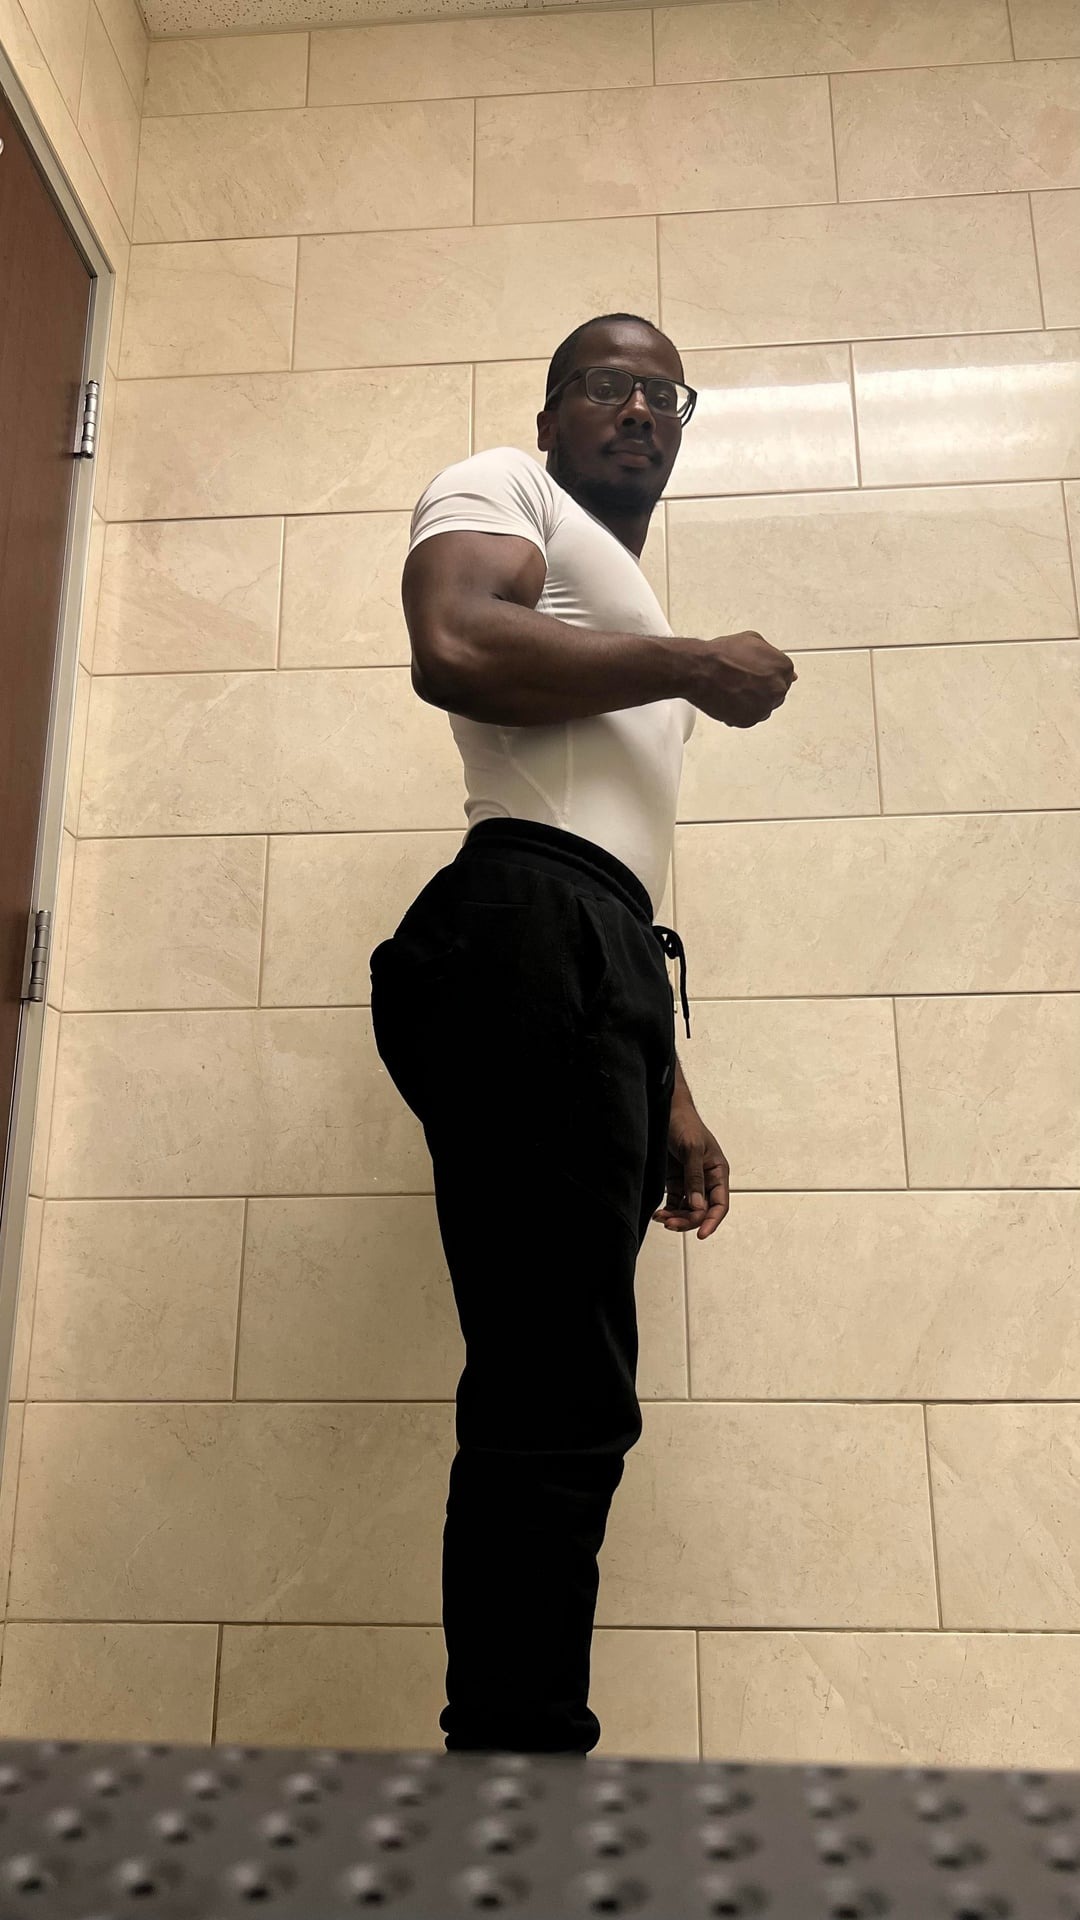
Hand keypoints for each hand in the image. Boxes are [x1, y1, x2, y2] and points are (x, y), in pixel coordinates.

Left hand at [652, 1095, 729, 1238]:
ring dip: (676, 1217)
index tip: (701, 1234)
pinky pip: (674, 1203)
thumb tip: (698, 1206)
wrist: (664, 1109)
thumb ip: (694, 1177)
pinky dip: (668, 1210)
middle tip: (670, 1223)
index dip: (712, 1221)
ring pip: (687, 1209)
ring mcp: (689, 1181)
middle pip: (702, 1210)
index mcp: (718, 1171)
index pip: (720, 1204)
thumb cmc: (684, 1122)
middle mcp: (706, 1179)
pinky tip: (658, 1213)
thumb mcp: (692, 1148)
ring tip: (661, 1218)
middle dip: (688, 1219)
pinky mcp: (674, 1181)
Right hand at [694, 630, 796, 728]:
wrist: (701, 670)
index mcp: (783, 668)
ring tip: (735, 689)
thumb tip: (779, 664)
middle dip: (762, 688)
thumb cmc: (723, 654)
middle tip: (744, 681)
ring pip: (764, 707)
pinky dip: (741, 712)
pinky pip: (750, 717)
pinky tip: (730, 699)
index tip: (756, 674)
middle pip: (775, 692)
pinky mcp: (749, 720)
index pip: (784, 675)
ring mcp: (764, 707)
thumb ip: (771, 654)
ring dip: (753, 701)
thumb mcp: (753, 640)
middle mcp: (778, 689)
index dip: (768, 674)